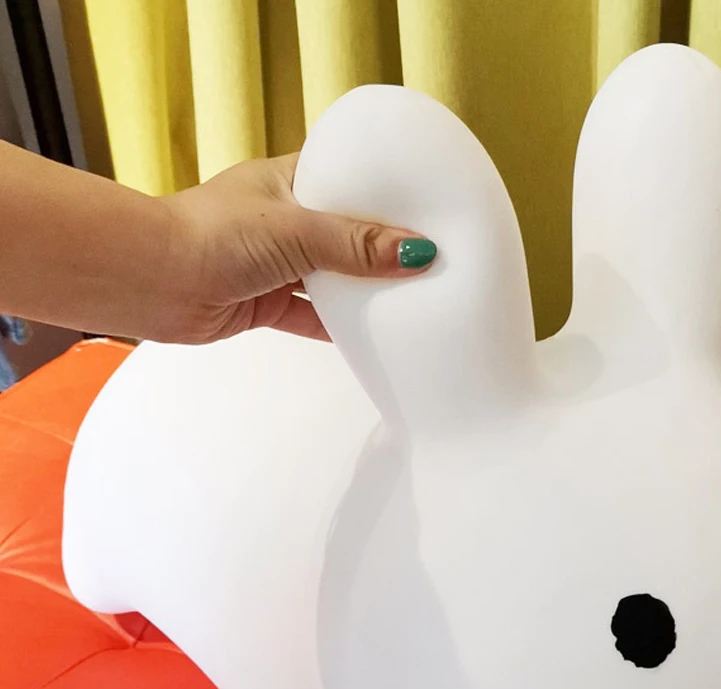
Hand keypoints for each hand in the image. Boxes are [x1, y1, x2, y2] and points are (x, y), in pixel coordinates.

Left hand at [162, 153, 436, 343]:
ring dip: (361, 291)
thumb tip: (416, 252)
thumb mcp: (296, 230)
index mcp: (288, 181)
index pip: (346, 180)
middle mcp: (283, 220)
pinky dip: (338, 326)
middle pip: (345, 234)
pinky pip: (312, 316)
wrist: (152, 282)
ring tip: (409, 298)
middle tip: (427, 259)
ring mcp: (274, 263)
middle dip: (379, 249)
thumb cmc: (210, 235)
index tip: (423, 208)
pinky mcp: (265, 303)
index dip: (383, 194)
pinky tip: (371, 334)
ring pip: (331, 278)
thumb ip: (357, 245)